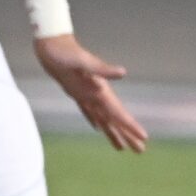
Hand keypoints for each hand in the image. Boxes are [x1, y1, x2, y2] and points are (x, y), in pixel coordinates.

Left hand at [34, 35, 147, 153]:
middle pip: (115, 120)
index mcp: (101, 90)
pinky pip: (89, 112)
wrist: (52, 44)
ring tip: (122, 148)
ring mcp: (87, 94)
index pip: (119, 113)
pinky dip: (95, 121)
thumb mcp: (83, 61)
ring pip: (104, 119)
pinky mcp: (77, 92)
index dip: (131, 127)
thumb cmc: (66, 52)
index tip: (144, 138)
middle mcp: (97, 94)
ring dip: (113, 133)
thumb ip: (103, 69)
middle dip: (128, 135)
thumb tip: (123, 73)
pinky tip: (98, 128)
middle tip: (141, 151)